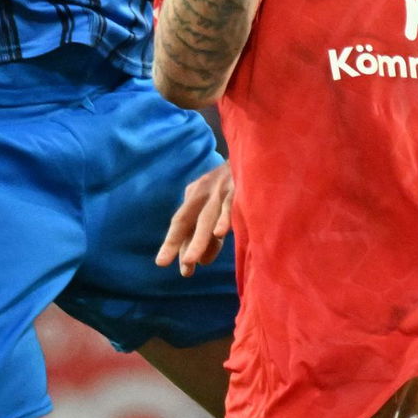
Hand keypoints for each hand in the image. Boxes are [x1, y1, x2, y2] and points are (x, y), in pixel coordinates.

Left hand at [156, 162, 233, 276]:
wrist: (254, 150)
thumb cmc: (235, 182)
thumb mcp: (218, 205)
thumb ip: (210, 232)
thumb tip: (202, 261)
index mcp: (196, 192)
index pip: (180, 221)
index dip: (172, 242)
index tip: (162, 263)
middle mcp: (204, 190)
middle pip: (187, 220)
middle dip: (177, 243)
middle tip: (175, 267)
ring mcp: (221, 188)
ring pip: (207, 218)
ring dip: (199, 240)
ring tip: (191, 260)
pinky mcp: (239, 186)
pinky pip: (230, 205)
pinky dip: (224, 218)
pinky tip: (219, 233)